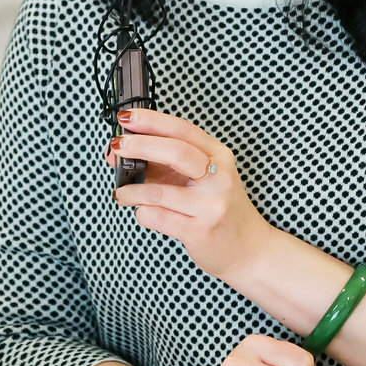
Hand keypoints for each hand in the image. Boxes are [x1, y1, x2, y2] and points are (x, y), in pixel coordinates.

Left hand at [105, 108, 272, 283]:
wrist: (249, 248)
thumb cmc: (219, 208)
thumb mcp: (201, 179)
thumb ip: (164, 164)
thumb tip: (119, 155)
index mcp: (219, 156)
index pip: (183, 129)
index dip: (152, 121)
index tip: (127, 117)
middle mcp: (219, 177)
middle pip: (175, 151)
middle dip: (139, 145)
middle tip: (117, 146)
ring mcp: (210, 205)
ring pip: (158, 191)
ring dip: (130, 190)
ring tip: (122, 193)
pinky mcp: (199, 231)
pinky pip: (156, 217)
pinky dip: (141, 213)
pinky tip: (142, 212)